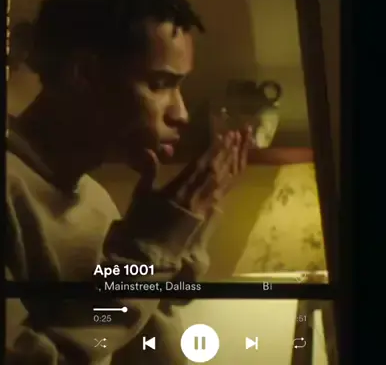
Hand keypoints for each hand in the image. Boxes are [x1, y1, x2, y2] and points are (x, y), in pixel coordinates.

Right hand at [132, 127, 251, 217]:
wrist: (151, 252)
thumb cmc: (143, 223)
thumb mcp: (141, 196)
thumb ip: (148, 173)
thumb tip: (148, 151)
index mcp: (180, 190)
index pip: (202, 165)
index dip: (215, 150)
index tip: (225, 135)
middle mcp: (198, 196)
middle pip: (219, 169)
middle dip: (230, 150)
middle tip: (240, 133)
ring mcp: (206, 204)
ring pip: (226, 179)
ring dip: (236, 159)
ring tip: (244, 143)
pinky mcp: (210, 211)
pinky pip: (227, 190)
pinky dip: (235, 175)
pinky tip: (240, 166)